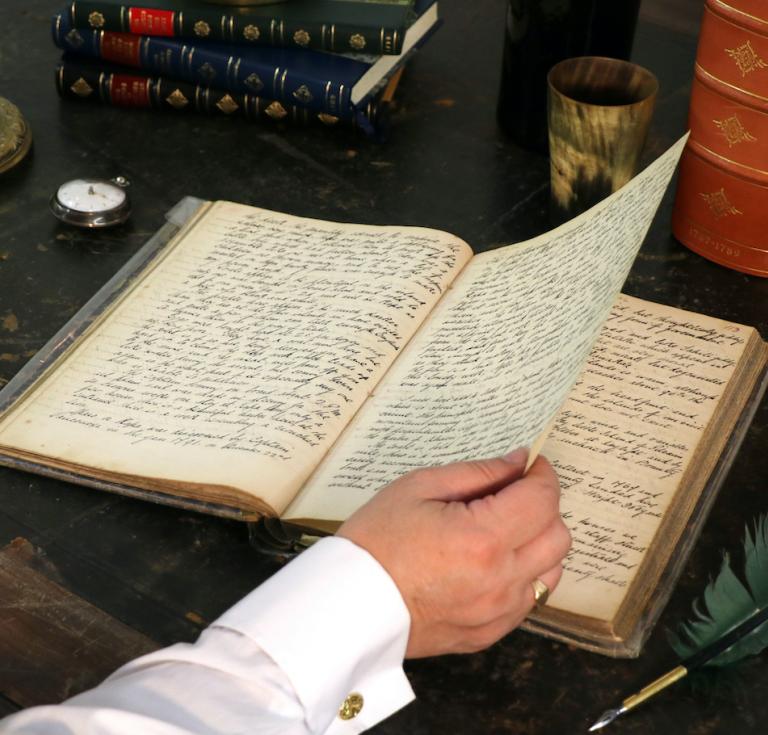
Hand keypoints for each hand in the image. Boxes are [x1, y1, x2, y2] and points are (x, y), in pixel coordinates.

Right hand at [337, 449, 570, 657]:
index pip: (543, 499)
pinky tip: (491, 561)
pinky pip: (530, 599)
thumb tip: (518, 462)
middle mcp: (500, 579)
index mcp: (483, 538)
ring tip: (502, 530)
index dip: (542, 474)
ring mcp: (497, 612)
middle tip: (511, 494)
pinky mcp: (489, 632)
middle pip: (559, 535)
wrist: (348, 604)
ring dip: (538, 542)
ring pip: (552, 570)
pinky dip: (523, 574)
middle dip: (543, 506)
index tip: (530, 465)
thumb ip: (477, 472)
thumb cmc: (376, 540)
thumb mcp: (419, 487)